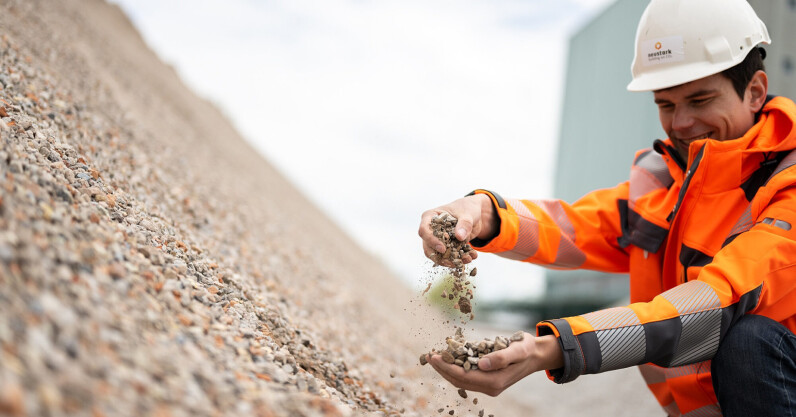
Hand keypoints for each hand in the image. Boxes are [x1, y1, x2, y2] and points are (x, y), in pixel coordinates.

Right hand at [418, 194, 497, 265]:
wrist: (475, 213)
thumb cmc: (467, 208)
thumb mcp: (468, 213)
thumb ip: (464, 224)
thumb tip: (459, 237)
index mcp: (430, 217)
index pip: (424, 230)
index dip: (431, 241)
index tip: (443, 249)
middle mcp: (431, 230)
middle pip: (428, 247)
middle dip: (440, 257)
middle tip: (454, 262)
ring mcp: (438, 239)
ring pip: (438, 255)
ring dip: (451, 261)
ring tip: (467, 259)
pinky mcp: (447, 247)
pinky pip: (450, 256)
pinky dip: (460, 259)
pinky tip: (471, 257)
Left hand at [426, 333, 562, 396]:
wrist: (536, 355)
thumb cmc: (527, 349)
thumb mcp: (518, 349)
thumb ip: (501, 357)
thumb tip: (482, 364)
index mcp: (495, 381)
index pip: (464, 376)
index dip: (447, 367)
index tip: (435, 356)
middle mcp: (490, 387)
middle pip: (459, 381)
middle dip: (442, 369)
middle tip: (428, 355)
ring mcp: (489, 385)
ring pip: (461, 381)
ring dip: (446, 370)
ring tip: (434, 357)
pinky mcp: (488, 380)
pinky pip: (467, 377)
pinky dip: (455, 369)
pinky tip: (448, 359)